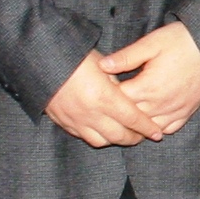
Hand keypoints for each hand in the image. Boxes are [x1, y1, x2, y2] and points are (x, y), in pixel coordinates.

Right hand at [46, 52, 165, 147]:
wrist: (42, 60)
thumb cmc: (76, 57)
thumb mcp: (103, 66)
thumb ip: (117, 84)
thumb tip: (127, 97)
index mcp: (105, 97)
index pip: (133, 119)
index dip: (147, 128)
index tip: (157, 133)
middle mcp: (91, 113)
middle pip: (119, 136)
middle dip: (134, 138)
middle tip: (143, 136)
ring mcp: (76, 120)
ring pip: (101, 141)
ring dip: (115, 140)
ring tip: (124, 135)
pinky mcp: (63, 122)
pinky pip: (83, 137)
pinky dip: (96, 137)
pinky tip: (102, 131)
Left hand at [101, 20, 199, 133]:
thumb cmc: (181, 41)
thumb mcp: (151, 43)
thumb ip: (126, 57)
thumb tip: (101, 65)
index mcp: (148, 87)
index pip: (118, 100)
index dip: (106, 96)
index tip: (99, 91)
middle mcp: (161, 104)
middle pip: (131, 118)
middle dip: (118, 113)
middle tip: (107, 106)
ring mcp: (175, 110)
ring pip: (148, 128)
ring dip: (136, 125)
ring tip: (125, 117)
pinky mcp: (186, 112)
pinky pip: (168, 129)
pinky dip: (156, 128)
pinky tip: (149, 121)